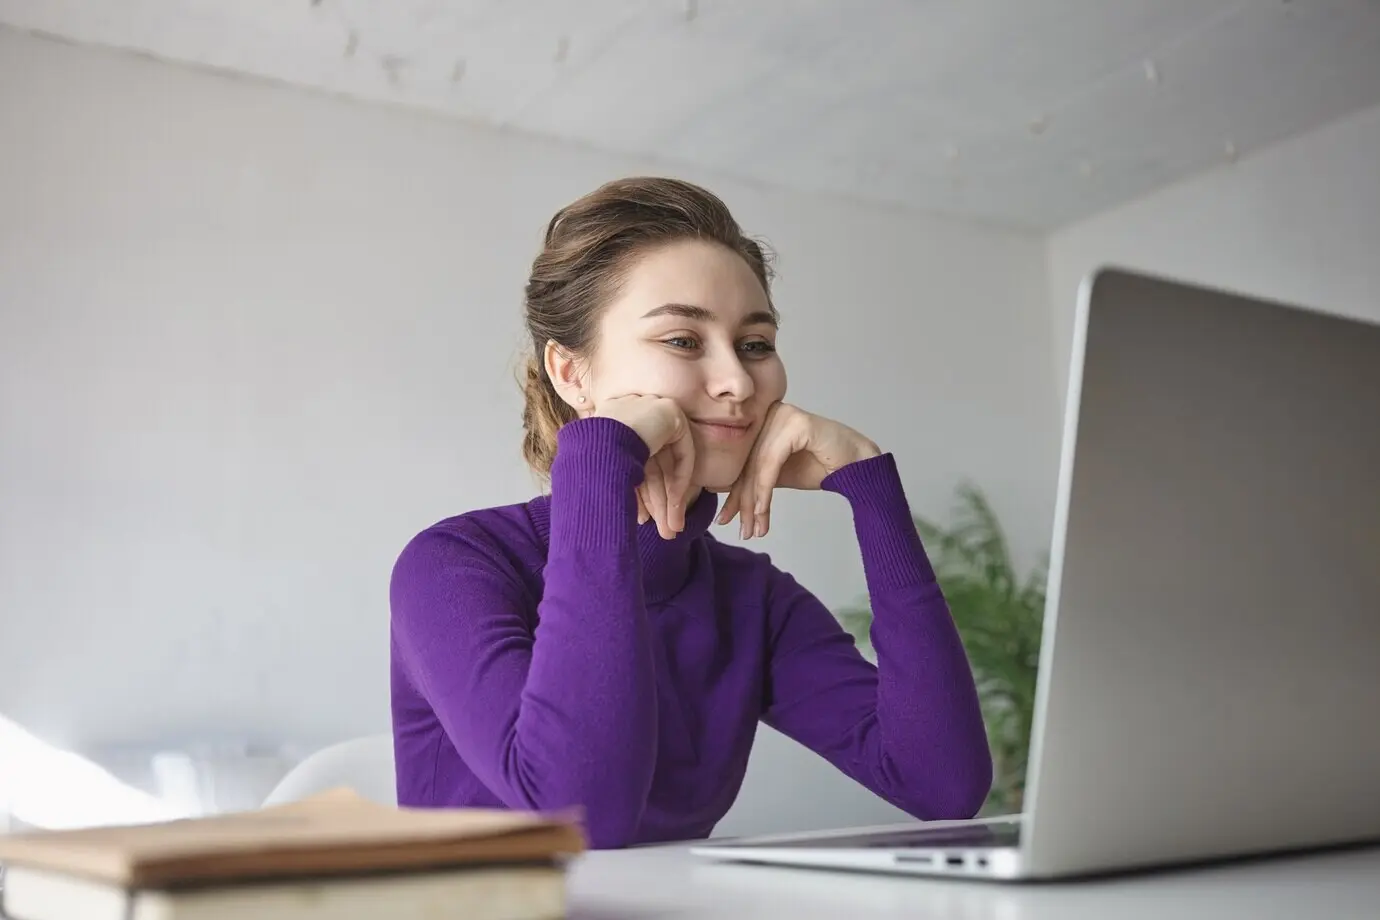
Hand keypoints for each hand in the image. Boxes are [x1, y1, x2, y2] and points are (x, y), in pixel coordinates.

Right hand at [595, 394, 695, 539]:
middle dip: (659, 504)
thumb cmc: (588, 466)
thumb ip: (620, 483)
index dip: (641, 497)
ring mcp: (653, 411)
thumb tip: (621, 513)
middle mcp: (633, 414)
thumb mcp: (603, 476)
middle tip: (666, 532)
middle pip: (652, 468)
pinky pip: (682, 454)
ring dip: (670, 501)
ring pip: (666, 466)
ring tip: (672, 530)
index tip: (642, 520)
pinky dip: (680, 482)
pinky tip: (676, 507)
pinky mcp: (671, 415)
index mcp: (611, 424)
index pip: (634, 466)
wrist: (595, 446)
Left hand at [716, 402, 879, 539]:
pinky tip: (762, 511)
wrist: (857, 465)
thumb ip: (753, 477)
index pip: (742, 460)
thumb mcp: (778, 474)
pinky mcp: (795, 424)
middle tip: (742, 531)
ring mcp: (782, 416)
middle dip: (743, 502)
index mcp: (763, 420)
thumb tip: (717, 489)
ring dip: (754, 502)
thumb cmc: (821, 466)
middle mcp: (770, 413)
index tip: (725, 520)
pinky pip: (771, 462)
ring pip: (757, 466)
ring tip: (754, 529)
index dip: (733, 493)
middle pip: (748, 463)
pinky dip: (764, 490)